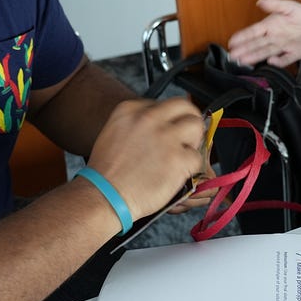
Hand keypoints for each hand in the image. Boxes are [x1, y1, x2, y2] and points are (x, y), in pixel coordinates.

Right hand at [85, 98, 205, 219]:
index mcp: (130, 110)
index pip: (163, 104)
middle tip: (188, 135)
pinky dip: (191, 168)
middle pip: (184, 106)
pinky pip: (197, 157)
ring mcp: (165, 137)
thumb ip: (136, 125)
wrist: (104, 197)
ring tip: (185, 153)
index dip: (169, 119)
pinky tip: (178, 174)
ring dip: (194, 140)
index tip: (168, 130)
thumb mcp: (114, 134)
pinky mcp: (177, 158)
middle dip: (189, 119)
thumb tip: (160, 127)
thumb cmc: (106, 174)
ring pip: (196, 125)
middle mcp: (149, 118)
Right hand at [227, 0, 300, 67]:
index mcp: (270, 26)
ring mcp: (281, 47)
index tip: (232, 41)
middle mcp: (273, 38)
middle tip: (232, 54)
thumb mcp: (290, 7)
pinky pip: (284, 59)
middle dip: (244, 49)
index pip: (254, 31)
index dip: (243, 36)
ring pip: (265, 52)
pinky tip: (271, 61)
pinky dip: (278, 61)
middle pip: (256, 44)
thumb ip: (275, 4)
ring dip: (254, 56)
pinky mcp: (291, 55)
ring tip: (243, 60)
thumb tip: (260, 1)